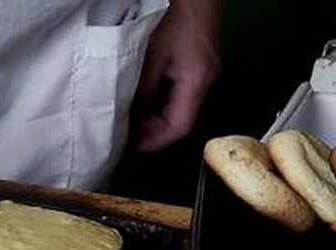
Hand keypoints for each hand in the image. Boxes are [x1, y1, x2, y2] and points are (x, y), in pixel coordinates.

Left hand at [134, 0, 219, 152]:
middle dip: (155, 130)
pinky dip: (164, 100)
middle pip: (182, 119)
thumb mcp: (151, 54)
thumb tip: (136, 113)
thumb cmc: (173, 17)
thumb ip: (143, 87)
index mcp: (196, 80)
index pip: (180, 126)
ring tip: (134, 116)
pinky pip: (183, 92)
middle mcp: (205, 80)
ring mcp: (205, 72)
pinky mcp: (201, 65)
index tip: (137, 146)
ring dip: (158, 115)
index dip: (157, 140)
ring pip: (182, 107)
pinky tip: (146, 97)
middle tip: (130, 131)